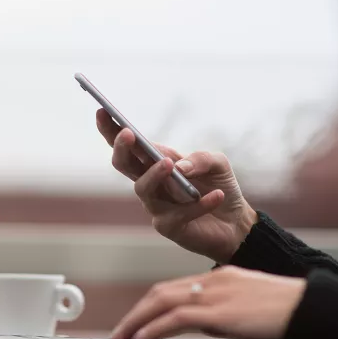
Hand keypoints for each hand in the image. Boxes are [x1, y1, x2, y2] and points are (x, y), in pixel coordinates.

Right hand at [96, 109, 257, 263]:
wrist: (236, 222)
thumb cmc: (220, 187)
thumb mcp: (217, 164)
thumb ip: (201, 158)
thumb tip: (180, 166)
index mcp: (157, 162)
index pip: (129, 145)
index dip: (111, 130)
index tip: (102, 111)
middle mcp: (151, 183)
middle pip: (124, 164)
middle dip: (121, 148)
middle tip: (127, 134)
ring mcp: (156, 206)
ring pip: (143, 189)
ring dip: (154, 174)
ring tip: (170, 164)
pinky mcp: (169, 227)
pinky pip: (179, 214)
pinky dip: (199, 204)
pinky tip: (217, 196)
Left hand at [110, 266, 306, 338]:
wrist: (314, 309)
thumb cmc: (291, 312)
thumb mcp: (252, 308)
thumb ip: (228, 313)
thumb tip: (208, 327)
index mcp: (222, 277)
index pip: (176, 288)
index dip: (151, 305)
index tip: (138, 321)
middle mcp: (215, 280)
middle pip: (162, 292)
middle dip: (137, 313)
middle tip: (120, 332)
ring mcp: (217, 294)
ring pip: (163, 302)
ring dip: (137, 321)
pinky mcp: (221, 313)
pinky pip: (176, 319)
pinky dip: (154, 329)